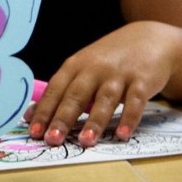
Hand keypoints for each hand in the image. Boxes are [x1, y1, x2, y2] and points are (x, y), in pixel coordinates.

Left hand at [29, 22, 178, 145]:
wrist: (148, 39)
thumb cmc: (110, 60)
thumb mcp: (84, 68)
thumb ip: (65, 90)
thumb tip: (36, 114)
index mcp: (75, 65)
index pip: (55, 89)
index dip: (44, 110)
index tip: (33, 131)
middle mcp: (94, 68)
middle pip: (75, 95)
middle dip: (62, 118)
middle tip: (52, 140)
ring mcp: (118, 74)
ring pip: (103, 99)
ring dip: (94, 121)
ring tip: (85, 142)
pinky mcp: (141, 80)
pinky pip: (135, 101)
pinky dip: (129, 118)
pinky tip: (122, 134)